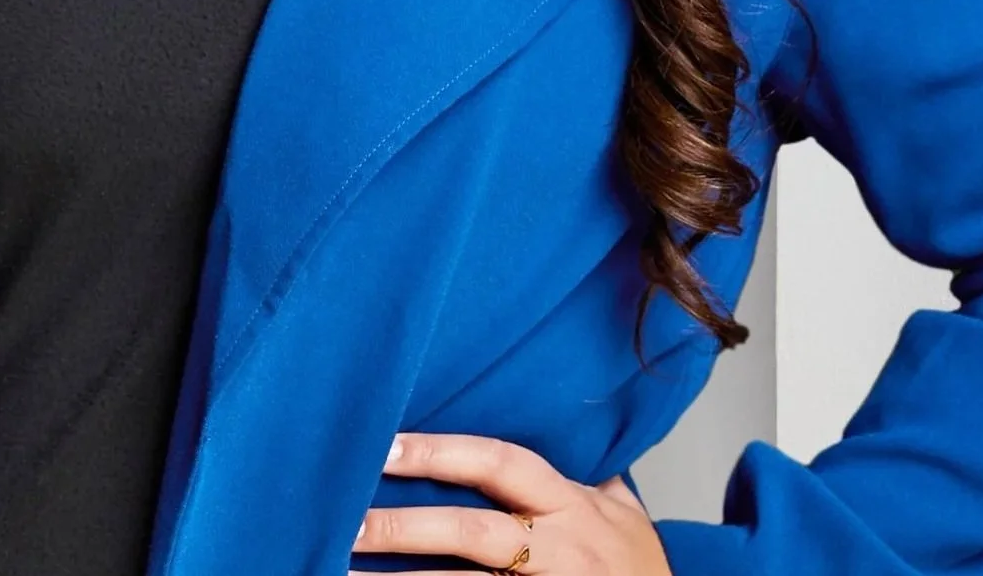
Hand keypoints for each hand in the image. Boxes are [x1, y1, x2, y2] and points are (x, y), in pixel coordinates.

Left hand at [350, 429, 668, 575]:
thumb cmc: (643, 573)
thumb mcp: (623, 515)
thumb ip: (587, 473)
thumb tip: (558, 422)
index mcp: (571, 507)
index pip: (499, 463)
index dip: (441, 452)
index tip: (385, 444)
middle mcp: (558, 550)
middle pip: (472, 533)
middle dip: (406, 527)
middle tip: (346, 522)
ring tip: (339, 573)